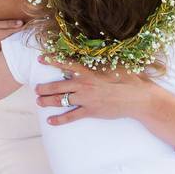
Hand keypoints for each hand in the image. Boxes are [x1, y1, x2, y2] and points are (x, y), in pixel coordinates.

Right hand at [0, 19, 23, 58]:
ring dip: (13, 37)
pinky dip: (6, 42)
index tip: (32, 23)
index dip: (26, 26)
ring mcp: (2, 49)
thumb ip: (7, 24)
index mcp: (6, 35)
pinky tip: (2, 38)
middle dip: (21, 32)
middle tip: (27, 27)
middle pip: (16, 36)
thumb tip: (21, 23)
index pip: (20, 30)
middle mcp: (7, 43)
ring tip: (17, 31)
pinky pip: (4, 45)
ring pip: (11, 41)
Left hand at [34, 57, 151, 124]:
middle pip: (57, 86)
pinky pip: (70, 116)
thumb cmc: (129, 79)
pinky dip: (59, 119)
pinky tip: (50, 121)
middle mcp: (84, 85)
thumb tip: (95, 52)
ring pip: (60, 100)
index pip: (66, 63)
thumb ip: (100, 61)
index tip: (41, 58)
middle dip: (44, 88)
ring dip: (47, 101)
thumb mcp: (114, 65)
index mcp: (89, 71)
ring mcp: (86, 99)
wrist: (138, 98)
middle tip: (36, 89)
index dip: (52, 60)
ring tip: (39, 102)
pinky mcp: (90, 111)